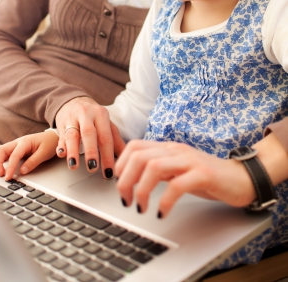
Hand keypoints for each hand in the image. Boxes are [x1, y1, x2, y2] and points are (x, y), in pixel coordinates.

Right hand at [0, 130, 57, 180]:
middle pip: (1, 150)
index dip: (10, 167)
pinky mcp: (17, 149)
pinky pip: (6, 154)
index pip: (14, 155)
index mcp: (25, 142)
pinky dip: (2, 161)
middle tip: (1, 174)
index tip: (8, 177)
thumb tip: (22, 171)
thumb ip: (33, 162)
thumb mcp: (44, 153)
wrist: (54, 137)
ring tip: (0, 173)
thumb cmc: (50, 143)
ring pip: (2, 152)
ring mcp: (17, 145)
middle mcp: (18, 142)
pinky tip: (4, 168)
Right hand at [55, 97, 125, 177]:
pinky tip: (62, 154)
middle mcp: (86, 115)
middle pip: (89, 133)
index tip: (110, 171)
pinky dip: (61, 146)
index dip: (108, 155)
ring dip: (73, 151)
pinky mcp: (61, 124)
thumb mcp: (106, 123)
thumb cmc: (92, 116)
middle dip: (91, 151)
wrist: (73, 100)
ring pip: (72, 134)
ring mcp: (72, 118)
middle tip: (93, 168)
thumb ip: (115, 140)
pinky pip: (60, 136)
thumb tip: (126, 156)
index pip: (105, 136)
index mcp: (101, 115)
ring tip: (74, 165)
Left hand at [115, 140, 256, 217]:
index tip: (118, 184)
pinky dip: (165, 201)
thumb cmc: (207, 177)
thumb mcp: (177, 169)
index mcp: (168, 148)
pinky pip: (177, 185)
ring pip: (154, 166)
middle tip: (125, 200)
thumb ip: (158, 169)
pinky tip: (162, 213)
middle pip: (139, 156)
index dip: (121, 164)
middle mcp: (176, 151)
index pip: (135, 146)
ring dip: (141, 190)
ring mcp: (190, 161)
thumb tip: (132, 177)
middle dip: (125, 180)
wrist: (240, 177)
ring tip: (141, 207)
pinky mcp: (203, 174)